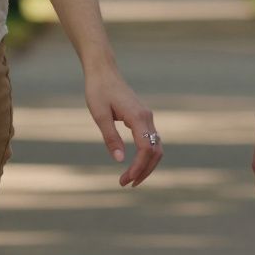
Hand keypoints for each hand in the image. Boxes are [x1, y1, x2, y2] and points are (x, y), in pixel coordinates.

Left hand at [85, 67, 162, 186]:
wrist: (103, 71)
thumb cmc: (98, 91)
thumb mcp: (100, 115)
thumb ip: (111, 137)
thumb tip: (119, 160)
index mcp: (138, 117)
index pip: (146, 149)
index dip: (138, 167)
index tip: (125, 179)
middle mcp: (147, 117)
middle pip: (156, 151)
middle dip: (144, 170)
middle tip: (126, 184)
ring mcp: (147, 117)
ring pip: (156, 147)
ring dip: (146, 165)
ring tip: (131, 179)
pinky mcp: (143, 117)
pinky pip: (151, 140)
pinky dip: (146, 155)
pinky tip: (135, 164)